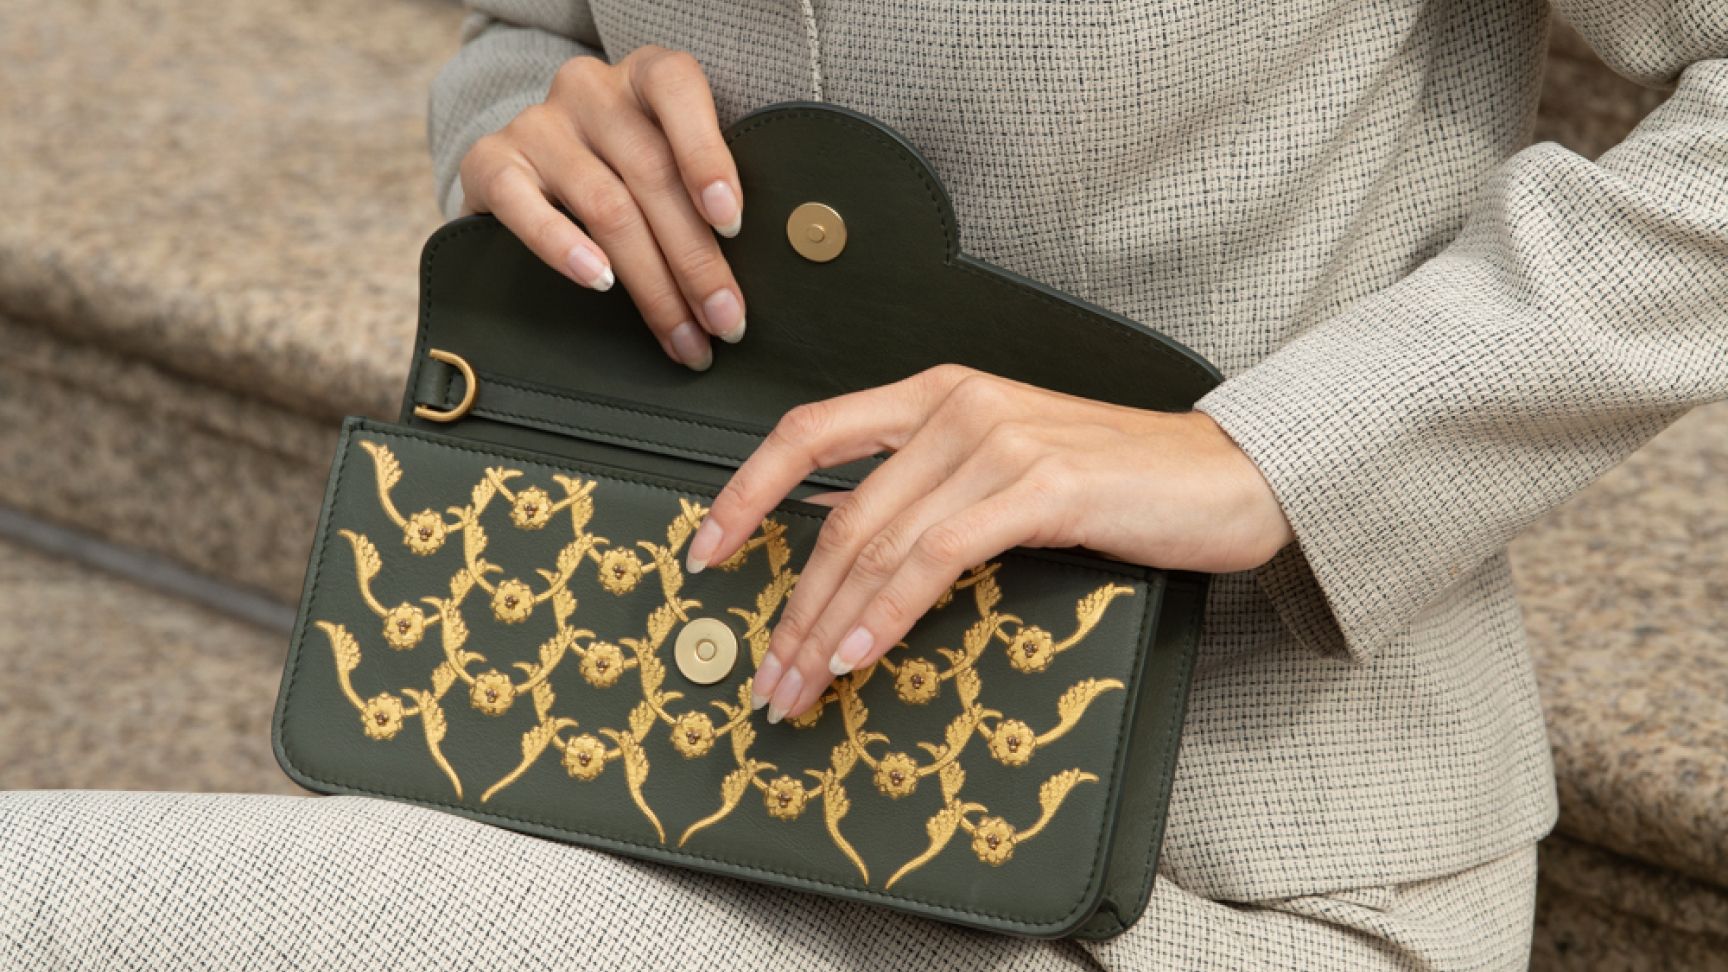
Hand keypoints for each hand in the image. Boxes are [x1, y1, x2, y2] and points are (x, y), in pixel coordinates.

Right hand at [457, 46, 743, 369]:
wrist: (527, 175)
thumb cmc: (624, 176)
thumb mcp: (669, 164)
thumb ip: (701, 193)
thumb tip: (745, 280)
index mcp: (645, 76)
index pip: (678, 91)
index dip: (708, 155)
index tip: (733, 226)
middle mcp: (590, 90)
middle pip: (651, 174)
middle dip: (695, 261)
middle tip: (725, 322)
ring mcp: (537, 124)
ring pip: (605, 205)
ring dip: (651, 282)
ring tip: (682, 335)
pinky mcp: (490, 163)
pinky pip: (524, 205)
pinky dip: (563, 247)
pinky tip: (598, 283)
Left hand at [683, 364, 1295, 721]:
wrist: (1226, 478)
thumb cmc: (1118, 485)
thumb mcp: (1006, 472)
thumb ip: (932, 495)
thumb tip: (849, 560)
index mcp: (939, 394)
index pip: (811, 432)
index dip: (746, 492)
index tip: (706, 551)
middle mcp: (957, 405)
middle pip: (837, 512)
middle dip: (789, 603)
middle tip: (763, 674)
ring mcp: (997, 441)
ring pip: (876, 542)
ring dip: (824, 626)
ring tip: (797, 687)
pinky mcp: (1039, 486)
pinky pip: (936, 559)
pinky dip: (886, 614)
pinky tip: (858, 655)